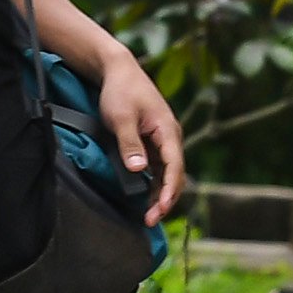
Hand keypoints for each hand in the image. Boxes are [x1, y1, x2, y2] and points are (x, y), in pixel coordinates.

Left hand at [94, 53, 186, 224]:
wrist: (118, 71)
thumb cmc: (120, 91)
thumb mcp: (121, 117)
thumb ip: (130, 144)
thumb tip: (140, 170)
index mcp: (168, 130)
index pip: (174, 166)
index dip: (169, 190)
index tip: (162, 209)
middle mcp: (170, 137)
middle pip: (174, 174)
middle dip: (165, 199)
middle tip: (150, 220)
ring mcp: (163, 140)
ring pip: (167, 173)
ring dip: (160, 194)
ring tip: (148, 215)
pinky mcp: (153, 142)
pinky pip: (158, 168)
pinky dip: (154, 184)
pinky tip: (145, 197)